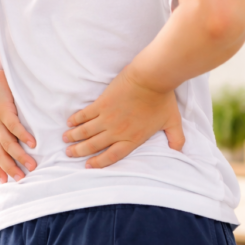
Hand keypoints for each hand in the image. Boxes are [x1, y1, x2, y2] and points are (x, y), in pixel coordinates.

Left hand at [0, 69, 36, 182]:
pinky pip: (14, 126)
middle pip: (1, 155)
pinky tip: (33, 143)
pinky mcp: (4, 111)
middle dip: (11, 169)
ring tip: (32, 166)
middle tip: (22, 180)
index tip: (6, 182)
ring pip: (8, 144)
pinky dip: (23, 136)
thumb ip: (1, 129)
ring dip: (20, 157)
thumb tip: (15, 139)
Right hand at [63, 66, 184, 168]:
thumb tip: (179, 151)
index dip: (98, 163)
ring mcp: (108, 118)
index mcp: (133, 139)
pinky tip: (69, 122)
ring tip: (65, 140)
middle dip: (80, 151)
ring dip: (74, 137)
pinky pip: (85, 115)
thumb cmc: (163, 99)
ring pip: (86, 132)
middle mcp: (117, 132)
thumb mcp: (173, 122)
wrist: (152, 78)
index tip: (88, 166)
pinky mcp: (102, 104)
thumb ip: (176, 139)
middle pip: (94, 146)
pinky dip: (76, 119)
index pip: (112, 156)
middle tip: (69, 153)